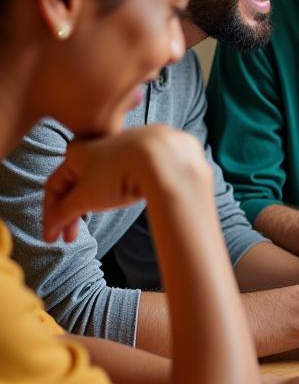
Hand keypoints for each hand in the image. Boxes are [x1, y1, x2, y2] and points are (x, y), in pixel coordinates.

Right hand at [43, 126, 208, 242]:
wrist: (163, 158)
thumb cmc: (119, 173)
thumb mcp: (86, 197)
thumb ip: (65, 213)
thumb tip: (51, 229)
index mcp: (76, 151)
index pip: (54, 186)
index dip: (50, 214)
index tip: (52, 237)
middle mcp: (95, 146)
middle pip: (75, 185)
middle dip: (70, 214)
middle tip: (69, 238)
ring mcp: (120, 149)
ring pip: (98, 182)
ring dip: (90, 205)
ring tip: (90, 224)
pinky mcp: (141, 155)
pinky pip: (120, 178)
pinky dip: (112, 194)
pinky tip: (115, 202)